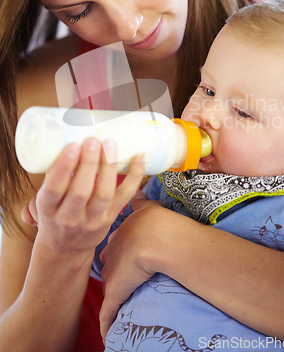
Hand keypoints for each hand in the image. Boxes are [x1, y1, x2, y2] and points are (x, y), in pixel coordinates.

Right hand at [22, 138, 144, 256]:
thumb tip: (66, 135)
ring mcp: (92, 219)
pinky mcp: (111, 217)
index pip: (54, 189)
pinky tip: (138, 156)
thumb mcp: (45, 198)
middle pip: (81, 191)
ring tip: (110, 143)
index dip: (64, 168)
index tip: (72, 146)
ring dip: (108, 167)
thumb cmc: (54, 213)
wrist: (66, 248)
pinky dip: (134, 175)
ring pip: (103, 193)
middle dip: (89, 163)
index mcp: (48, 209)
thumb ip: (55, 174)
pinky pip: (125, 195)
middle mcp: (69, 217)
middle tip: (93, 140)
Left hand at [99, 191, 163, 339]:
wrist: (156, 237)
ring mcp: (113, 274)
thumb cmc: (156, 221)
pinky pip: (109, 312)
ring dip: (110, 297)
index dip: (115, 250)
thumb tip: (137, 189)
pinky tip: (106, 334)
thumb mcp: (147, 207)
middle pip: (107, 265)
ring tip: (112, 304)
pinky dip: (107, 323)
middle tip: (115, 278)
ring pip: (108, 288)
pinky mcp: (116, 292)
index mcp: (119, 236)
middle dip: (110, 271)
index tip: (117, 254)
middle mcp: (112, 254)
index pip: (112, 245)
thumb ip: (141, 200)